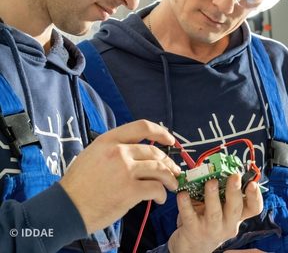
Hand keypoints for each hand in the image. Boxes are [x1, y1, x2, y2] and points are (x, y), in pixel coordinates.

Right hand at [60, 120, 179, 233]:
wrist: (66, 208)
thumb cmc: (78, 183)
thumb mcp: (93, 154)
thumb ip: (115, 148)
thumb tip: (138, 151)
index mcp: (109, 140)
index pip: (142, 127)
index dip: (161, 132)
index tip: (170, 140)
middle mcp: (119, 152)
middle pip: (154, 151)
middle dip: (168, 162)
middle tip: (174, 171)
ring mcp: (125, 171)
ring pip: (159, 169)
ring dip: (169, 178)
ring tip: (172, 185)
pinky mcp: (129, 191)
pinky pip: (155, 188)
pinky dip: (161, 194)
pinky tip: (160, 198)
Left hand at [168, 174, 262, 252]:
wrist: (192, 247)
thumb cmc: (207, 220)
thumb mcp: (219, 207)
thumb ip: (221, 190)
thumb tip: (217, 166)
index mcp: (236, 215)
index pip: (253, 208)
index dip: (255, 196)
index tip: (253, 183)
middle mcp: (228, 224)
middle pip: (235, 208)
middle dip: (235, 191)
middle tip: (234, 176)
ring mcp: (211, 229)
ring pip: (215, 213)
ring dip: (213, 196)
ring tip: (211, 182)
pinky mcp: (193, 231)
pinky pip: (189, 216)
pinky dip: (186, 204)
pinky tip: (183, 194)